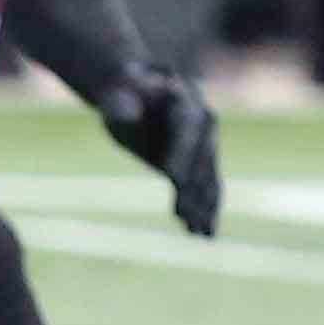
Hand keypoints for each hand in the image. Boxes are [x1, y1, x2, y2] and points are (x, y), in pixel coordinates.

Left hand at [96, 58, 224, 233]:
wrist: (135, 92)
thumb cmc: (121, 91)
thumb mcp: (115, 93)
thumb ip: (119, 103)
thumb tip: (127, 115)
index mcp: (183, 98)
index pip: (187, 127)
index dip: (182, 153)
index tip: (173, 178)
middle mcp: (202, 120)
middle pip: (202, 156)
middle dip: (193, 187)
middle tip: (183, 213)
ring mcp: (204, 142)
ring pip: (208, 176)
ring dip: (205, 205)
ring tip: (201, 232)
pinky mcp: (198, 162)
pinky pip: (206, 187)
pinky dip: (206, 210)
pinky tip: (205, 233)